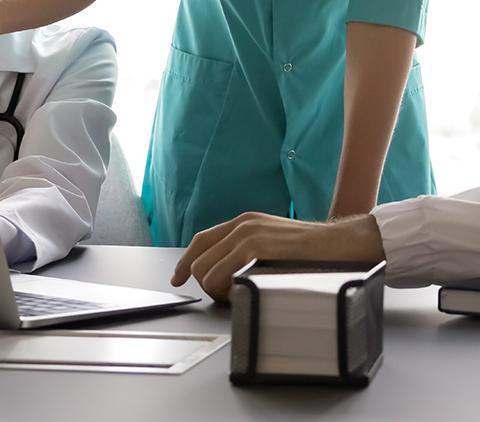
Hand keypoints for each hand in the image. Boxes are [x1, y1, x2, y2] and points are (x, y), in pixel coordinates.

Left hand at [170, 212, 384, 302]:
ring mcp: (248, 234)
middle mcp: (242, 224)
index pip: (201, 241)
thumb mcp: (272, 244)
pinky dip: (227, 291)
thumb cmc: (311, 251)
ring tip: (238, 297)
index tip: (178, 277)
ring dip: (216, 291)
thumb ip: (247, 252)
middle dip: (205, 284)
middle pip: (199, 260)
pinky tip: (243, 295)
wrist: (342, 244)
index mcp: (243, 222)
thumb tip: (223, 273)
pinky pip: (223, 275)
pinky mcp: (257, 247)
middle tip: (225, 298)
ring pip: (207, 271)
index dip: (185, 262)